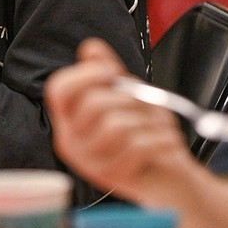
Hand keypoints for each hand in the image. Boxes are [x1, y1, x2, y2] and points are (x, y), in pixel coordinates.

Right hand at [44, 38, 194, 201]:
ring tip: (160, 127)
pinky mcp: (111, 178)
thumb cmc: (145, 134)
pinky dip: (161, 139)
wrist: (169, 178)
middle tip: (148, 105)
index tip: (112, 71)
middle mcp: (70, 140)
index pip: (59, 90)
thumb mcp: (127, 96)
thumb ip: (107, 71)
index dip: (85, 75)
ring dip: (149, 121)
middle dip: (131, 98)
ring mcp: (88, 162)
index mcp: (68, 118)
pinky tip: (168, 141)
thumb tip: (91, 48)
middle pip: (93, 104)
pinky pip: (137, 147)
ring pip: (117, 125)